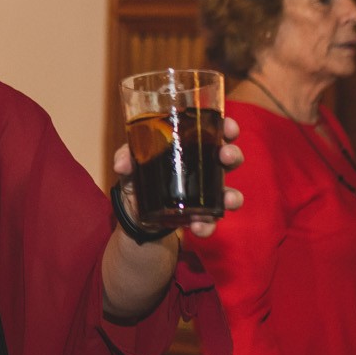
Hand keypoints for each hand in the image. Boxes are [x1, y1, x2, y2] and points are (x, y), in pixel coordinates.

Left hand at [110, 114, 244, 239]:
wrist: (135, 210)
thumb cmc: (139, 173)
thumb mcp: (131, 162)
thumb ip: (126, 157)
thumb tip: (122, 164)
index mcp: (193, 146)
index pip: (216, 131)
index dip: (227, 128)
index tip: (229, 127)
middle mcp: (205, 167)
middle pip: (229, 158)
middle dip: (232, 155)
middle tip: (225, 156)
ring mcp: (205, 193)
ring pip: (228, 192)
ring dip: (232, 196)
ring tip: (227, 200)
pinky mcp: (201, 215)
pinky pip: (211, 221)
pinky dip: (208, 225)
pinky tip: (199, 227)